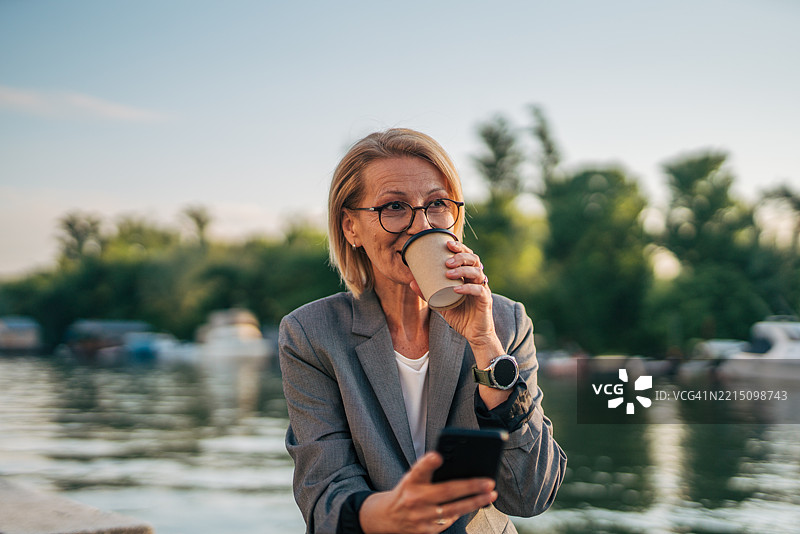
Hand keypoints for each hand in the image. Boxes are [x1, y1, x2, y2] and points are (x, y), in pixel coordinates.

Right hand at [359, 452, 496, 533]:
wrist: (385, 518)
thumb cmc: (405, 492)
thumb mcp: (411, 478)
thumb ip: (429, 471)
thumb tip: (458, 465)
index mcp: (410, 481)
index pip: (419, 469)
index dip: (428, 462)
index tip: (438, 456)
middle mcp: (414, 499)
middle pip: (446, 491)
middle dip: (471, 487)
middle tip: (489, 482)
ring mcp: (420, 517)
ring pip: (453, 510)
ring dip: (475, 502)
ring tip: (490, 495)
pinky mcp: (425, 531)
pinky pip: (449, 521)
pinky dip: (461, 513)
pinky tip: (473, 505)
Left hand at [410, 241, 500, 359]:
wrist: (474, 334)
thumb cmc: (460, 315)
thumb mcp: (440, 303)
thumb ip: (428, 293)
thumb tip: (411, 282)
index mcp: (468, 276)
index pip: (467, 256)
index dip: (460, 248)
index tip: (447, 244)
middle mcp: (478, 280)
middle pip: (474, 260)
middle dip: (461, 256)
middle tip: (447, 261)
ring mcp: (483, 289)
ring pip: (478, 273)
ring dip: (462, 270)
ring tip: (448, 273)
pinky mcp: (486, 300)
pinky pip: (479, 291)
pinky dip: (468, 288)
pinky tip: (457, 289)